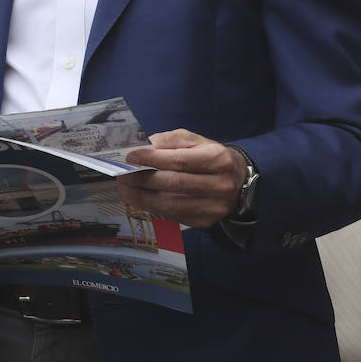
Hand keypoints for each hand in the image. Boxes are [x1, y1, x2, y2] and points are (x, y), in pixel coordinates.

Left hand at [117, 129, 245, 227]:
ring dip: (142, 197)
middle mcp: (219, 185)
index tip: (131, 157)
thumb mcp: (196, 141)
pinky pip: (173, 216)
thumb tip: (145, 145)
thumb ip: (171, 139)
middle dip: (142, 179)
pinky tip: (139, 199)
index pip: (179, 161)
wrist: (238, 182)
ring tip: (125, 189)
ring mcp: (213, 207)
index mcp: (218, 160)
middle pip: (174, 184)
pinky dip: (152, 207)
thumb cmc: (210, 157)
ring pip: (171, 204)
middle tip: (122, 174)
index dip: (152, 159)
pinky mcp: (205, 221)